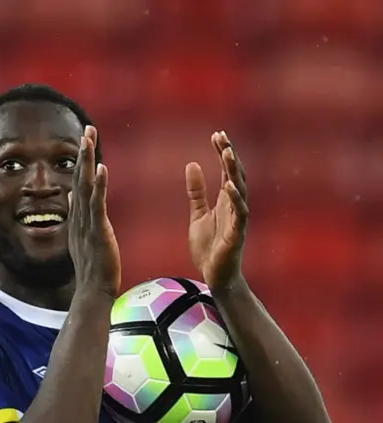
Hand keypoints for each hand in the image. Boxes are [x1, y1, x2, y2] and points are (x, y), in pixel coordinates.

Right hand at [68, 126, 120, 298]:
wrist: (93, 292)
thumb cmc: (92, 270)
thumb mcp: (83, 238)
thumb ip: (79, 217)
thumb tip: (72, 198)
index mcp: (78, 219)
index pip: (78, 184)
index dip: (81, 162)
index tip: (84, 140)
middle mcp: (79, 218)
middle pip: (79, 179)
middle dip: (83, 153)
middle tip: (87, 129)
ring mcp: (87, 224)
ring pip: (85, 187)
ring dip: (87, 162)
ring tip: (89, 139)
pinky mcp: (97, 231)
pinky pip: (97, 204)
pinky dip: (98, 185)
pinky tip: (100, 168)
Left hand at [186, 131, 248, 292]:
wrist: (214, 276)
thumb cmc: (209, 248)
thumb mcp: (197, 215)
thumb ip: (196, 192)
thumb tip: (193, 164)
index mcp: (226, 201)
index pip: (227, 170)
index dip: (222, 152)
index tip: (216, 134)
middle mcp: (234, 206)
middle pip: (235, 175)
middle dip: (229, 155)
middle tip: (221, 137)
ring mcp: (238, 219)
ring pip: (240, 190)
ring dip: (234, 172)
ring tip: (227, 153)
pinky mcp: (237, 234)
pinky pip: (240, 214)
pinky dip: (236, 199)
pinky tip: (229, 186)